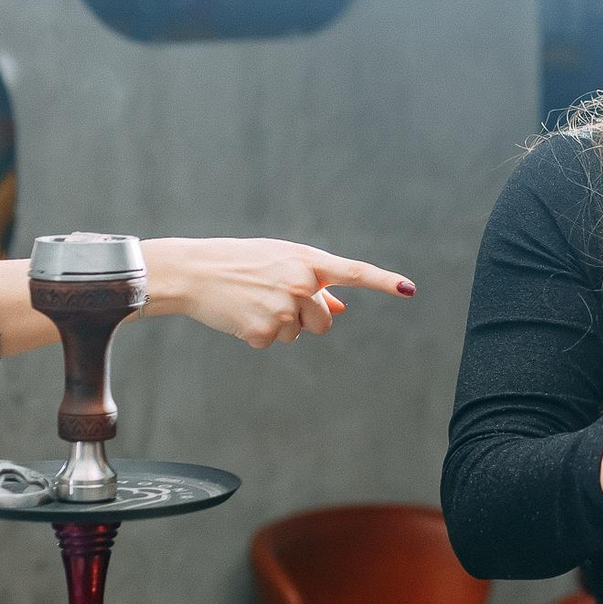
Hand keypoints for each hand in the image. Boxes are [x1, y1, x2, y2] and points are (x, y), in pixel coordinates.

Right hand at [139, 237, 413, 347]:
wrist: (194, 271)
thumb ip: (313, 282)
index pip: (353, 273)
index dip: (383, 282)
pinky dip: (258, 334)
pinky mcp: (263, 331)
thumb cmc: (240, 263)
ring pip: (299, 334)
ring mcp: (282, 309)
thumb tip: (340, 309)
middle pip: (324, 322)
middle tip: (274, 299)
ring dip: (280, 325)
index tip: (408, 289)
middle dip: (307, 319)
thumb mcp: (279, 262)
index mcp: (306, 261)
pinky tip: (240, 314)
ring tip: (253, 302)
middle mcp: (299, 283)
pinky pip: (274, 342)